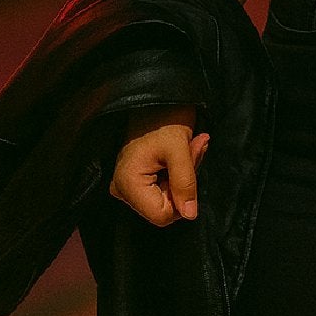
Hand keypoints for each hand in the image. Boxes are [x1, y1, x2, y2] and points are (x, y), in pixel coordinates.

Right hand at [109, 105, 210, 227]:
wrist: (157, 99)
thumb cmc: (166, 119)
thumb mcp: (180, 150)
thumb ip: (185, 183)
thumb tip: (190, 215)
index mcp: (127, 184)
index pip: (161, 215)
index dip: (181, 199)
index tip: (189, 169)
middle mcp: (121, 190)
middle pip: (163, 208)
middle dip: (183, 185)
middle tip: (194, 152)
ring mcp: (125, 187)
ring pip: (165, 199)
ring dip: (183, 177)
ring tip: (189, 148)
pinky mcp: (133, 181)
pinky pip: (161, 189)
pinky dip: (176, 174)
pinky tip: (182, 153)